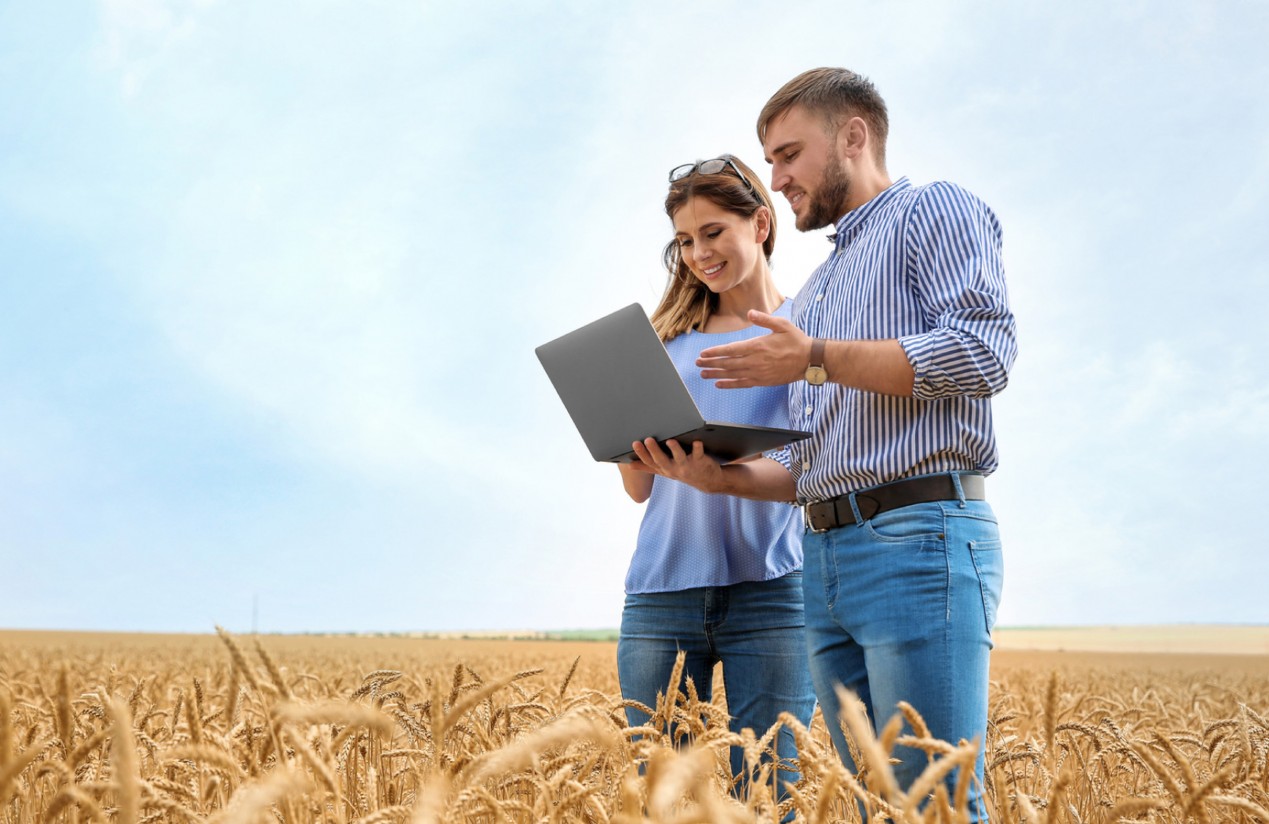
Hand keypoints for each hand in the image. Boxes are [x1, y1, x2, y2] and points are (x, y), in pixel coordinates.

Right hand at [627, 437, 724, 492]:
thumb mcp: (664, 470)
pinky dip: (698, 448)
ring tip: (670, 440)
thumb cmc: (683, 471)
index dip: (641, 453)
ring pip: (679, 457)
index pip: (650, 461)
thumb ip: (647, 467)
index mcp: (663, 468)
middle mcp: (673, 468)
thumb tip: (630, 466)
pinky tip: (697, 441)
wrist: (707, 481)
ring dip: (675, 449)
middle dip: (654, 450)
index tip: (635, 443)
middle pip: (661, 460)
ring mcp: (687, 465)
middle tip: (648, 439)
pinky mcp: (700, 461)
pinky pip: (699, 454)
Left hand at [696, 310, 810, 387]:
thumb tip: (750, 312)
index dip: (715, 352)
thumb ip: (764, 319)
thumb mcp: (782, 325)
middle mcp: (755, 361)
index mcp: (758, 345)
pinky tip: (719, 384)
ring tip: (704, 374)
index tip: (703, 354)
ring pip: (732, 374)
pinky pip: (742, 384)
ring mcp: (758, 372)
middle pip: (728, 363)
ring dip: (716, 375)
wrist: (810, 360)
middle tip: (698, 364)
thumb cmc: (796, 341)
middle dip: (711, 363)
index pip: (731, 350)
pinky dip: (730, 384)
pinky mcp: (763, 381)